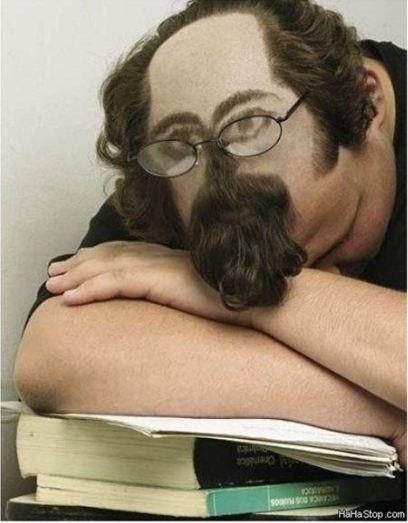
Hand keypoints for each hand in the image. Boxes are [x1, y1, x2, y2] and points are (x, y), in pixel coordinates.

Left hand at [46, 241, 251, 327]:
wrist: (253, 300)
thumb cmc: (227, 297)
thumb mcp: (192, 290)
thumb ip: (171, 287)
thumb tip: (159, 296)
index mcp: (164, 257)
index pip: (120, 252)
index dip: (93, 258)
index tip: (73, 266)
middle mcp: (157, 256)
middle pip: (106, 255)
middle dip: (76, 264)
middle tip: (52, 274)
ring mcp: (157, 265)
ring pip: (105, 267)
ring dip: (75, 277)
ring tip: (51, 287)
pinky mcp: (159, 279)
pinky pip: (115, 283)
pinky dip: (89, 289)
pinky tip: (71, 299)